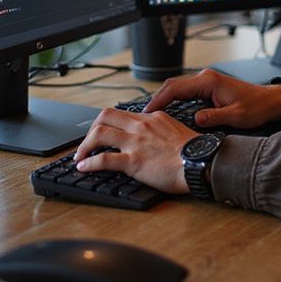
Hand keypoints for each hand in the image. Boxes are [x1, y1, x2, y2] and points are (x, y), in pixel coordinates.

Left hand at [73, 108, 196, 192]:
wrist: (201, 162)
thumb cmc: (193, 151)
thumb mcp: (175, 130)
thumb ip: (160, 129)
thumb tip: (152, 137)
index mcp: (152, 118)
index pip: (122, 113)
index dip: (107, 123)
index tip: (102, 132)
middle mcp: (140, 126)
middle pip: (105, 116)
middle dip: (90, 129)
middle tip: (87, 142)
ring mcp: (135, 142)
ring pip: (99, 134)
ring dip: (84, 146)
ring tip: (79, 156)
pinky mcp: (133, 161)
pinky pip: (103, 159)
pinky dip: (89, 163)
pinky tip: (83, 167)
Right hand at [146, 67, 280, 129]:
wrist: (270, 101)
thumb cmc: (257, 107)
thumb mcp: (236, 116)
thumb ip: (215, 117)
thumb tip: (196, 120)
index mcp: (209, 81)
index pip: (176, 87)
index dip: (159, 99)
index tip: (147, 112)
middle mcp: (205, 78)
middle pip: (173, 86)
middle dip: (156, 99)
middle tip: (142, 116)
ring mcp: (206, 82)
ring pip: (177, 89)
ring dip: (164, 100)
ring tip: (151, 116)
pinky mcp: (207, 88)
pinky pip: (185, 92)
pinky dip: (173, 101)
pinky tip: (167, 113)